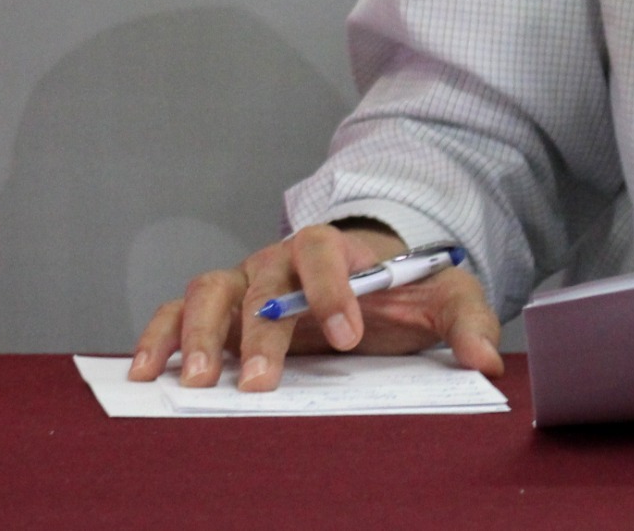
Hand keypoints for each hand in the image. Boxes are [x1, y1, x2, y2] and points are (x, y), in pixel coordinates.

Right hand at [127, 222, 502, 391]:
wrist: (377, 277)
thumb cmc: (406, 287)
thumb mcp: (447, 296)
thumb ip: (469, 322)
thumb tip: (486, 362)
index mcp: (339, 249)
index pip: (325, 253)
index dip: (331, 291)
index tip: (347, 336)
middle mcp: (283, 260)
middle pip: (261, 278)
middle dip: (262, 330)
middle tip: (262, 383)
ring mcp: (247, 282)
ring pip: (210, 290)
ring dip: (201, 334)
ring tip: (199, 381)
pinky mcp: (221, 310)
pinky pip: (179, 314)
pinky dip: (160, 336)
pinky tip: (148, 371)